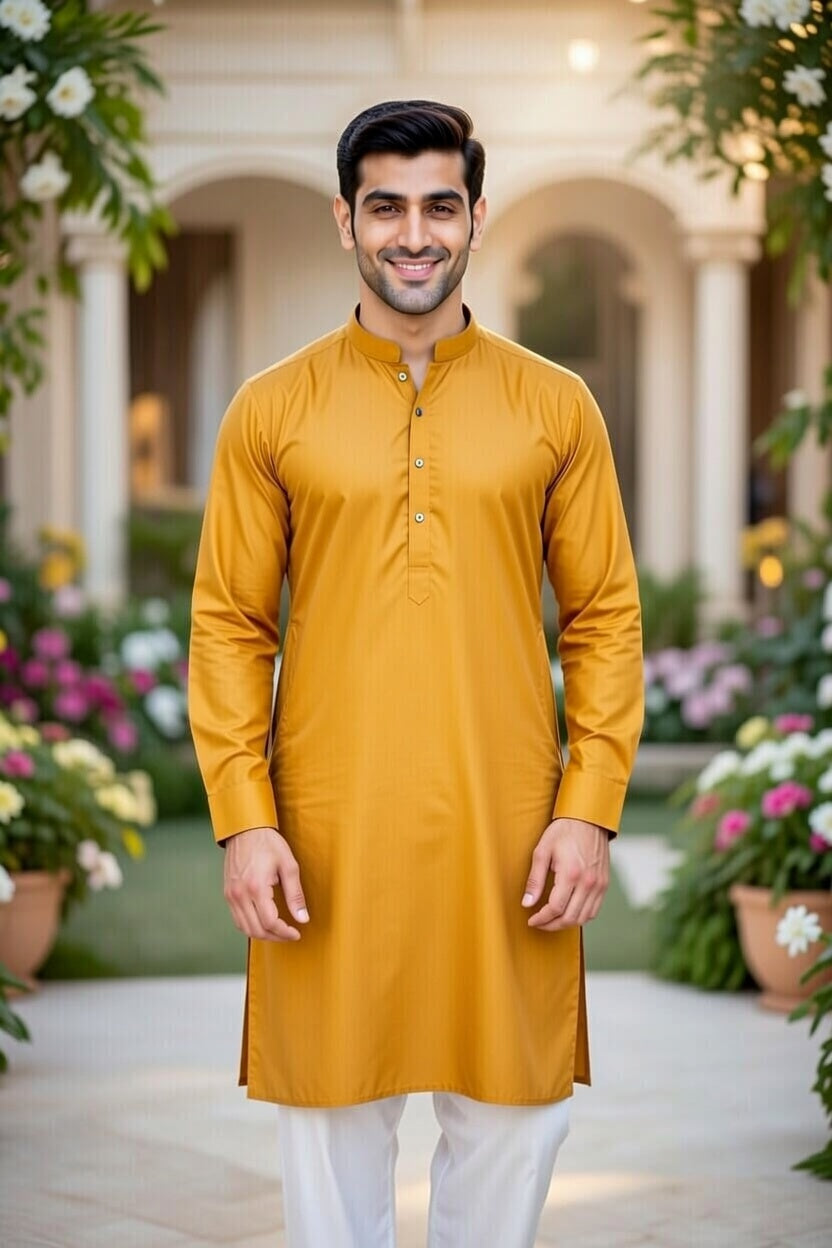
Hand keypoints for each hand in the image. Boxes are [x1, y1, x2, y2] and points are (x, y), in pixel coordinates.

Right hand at [223, 825, 309, 941]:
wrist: (245, 829)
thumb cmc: (268, 843)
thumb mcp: (288, 866)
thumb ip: (295, 895)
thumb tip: (303, 918)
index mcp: (256, 887)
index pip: (270, 922)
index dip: (285, 932)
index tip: (297, 933)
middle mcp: (239, 894)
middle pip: (256, 929)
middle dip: (275, 937)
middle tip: (290, 935)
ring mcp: (231, 895)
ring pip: (245, 928)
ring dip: (262, 934)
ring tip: (278, 932)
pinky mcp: (227, 893)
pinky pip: (237, 919)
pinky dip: (250, 926)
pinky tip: (263, 923)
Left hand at [522, 817, 609, 930]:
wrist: (588, 819)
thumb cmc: (563, 832)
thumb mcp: (542, 851)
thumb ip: (534, 880)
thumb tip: (527, 903)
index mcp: (571, 874)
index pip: (556, 908)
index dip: (542, 918)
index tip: (531, 920)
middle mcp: (588, 882)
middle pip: (570, 917)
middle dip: (551, 925)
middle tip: (539, 924)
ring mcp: (599, 884)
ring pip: (583, 917)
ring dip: (566, 924)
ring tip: (551, 921)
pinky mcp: (604, 884)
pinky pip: (594, 910)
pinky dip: (580, 917)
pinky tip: (568, 913)